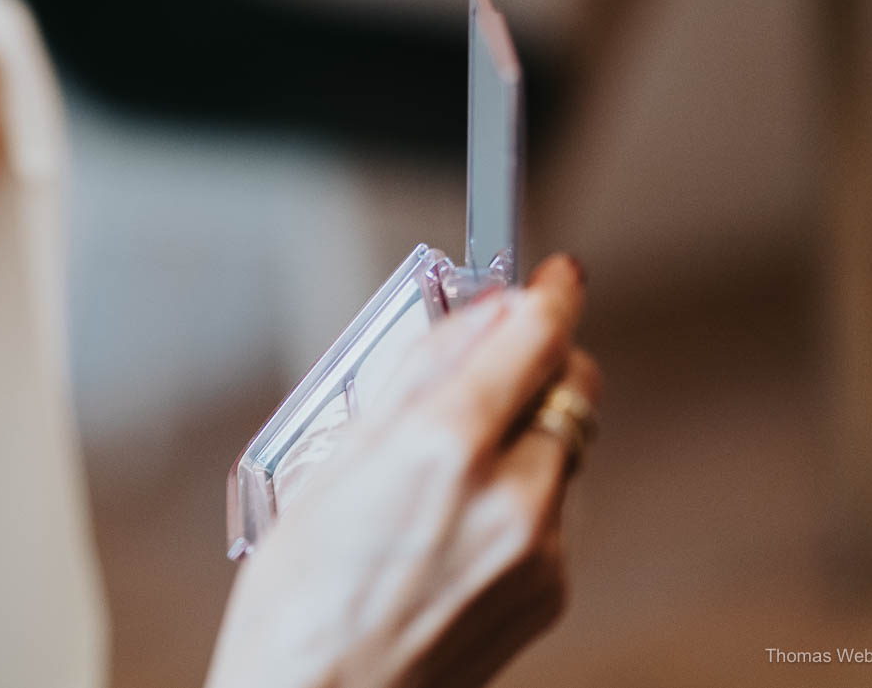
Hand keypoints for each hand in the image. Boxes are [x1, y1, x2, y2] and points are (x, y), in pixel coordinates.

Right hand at [205, 255, 599, 687]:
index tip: (556, 274)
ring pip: (564, 449)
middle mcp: (511, 496)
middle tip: (495, 358)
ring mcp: (541, 550)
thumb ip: (417, 375)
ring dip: (528, 431)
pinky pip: (554, 509)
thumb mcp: (331, 460)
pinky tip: (453, 522)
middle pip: (573, 388)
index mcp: (445, 448)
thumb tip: (476, 313)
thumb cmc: (298, 597)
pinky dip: (522, 492)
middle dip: (542, 362)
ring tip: (445, 465)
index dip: (550, 295)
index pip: (535, 338)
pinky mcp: (552, 590)